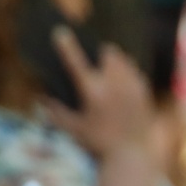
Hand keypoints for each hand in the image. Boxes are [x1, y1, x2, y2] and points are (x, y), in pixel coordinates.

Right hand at [43, 30, 154, 158]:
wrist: (131, 153)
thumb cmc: (97, 143)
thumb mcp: (72, 129)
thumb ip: (55, 111)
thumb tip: (41, 97)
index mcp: (93, 92)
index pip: (76, 62)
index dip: (67, 45)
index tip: (60, 31)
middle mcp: (114, 84)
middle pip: (106, 54)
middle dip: (98, 51)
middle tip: (92, 55)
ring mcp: (131, 85)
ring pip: (122, 59)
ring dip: (112, 59)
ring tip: (105, 65)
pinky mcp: (143, 90)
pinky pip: (133, 71)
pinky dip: (125, 71)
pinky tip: (120, 80)